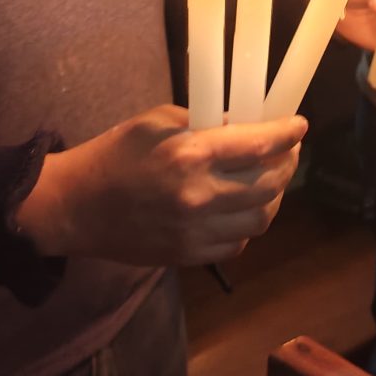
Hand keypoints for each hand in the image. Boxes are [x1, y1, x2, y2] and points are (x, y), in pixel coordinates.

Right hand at [15, 105, 304, 264]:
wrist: (76, 207)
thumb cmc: (115, 154)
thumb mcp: (157, 121)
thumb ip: (204, 122)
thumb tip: (245, 124)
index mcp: (190, 154)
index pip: (259, 145)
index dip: (287, 134)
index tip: (299, 125)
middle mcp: (199, 195)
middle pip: (270, 183)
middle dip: (287, 163)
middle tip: (288, 151)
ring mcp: (196, 231)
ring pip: (262, 217)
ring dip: (275, 196)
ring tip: (270, 180)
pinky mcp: (189, 255)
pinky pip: (238, 242)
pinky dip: (249, 223)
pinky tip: (244, 207)